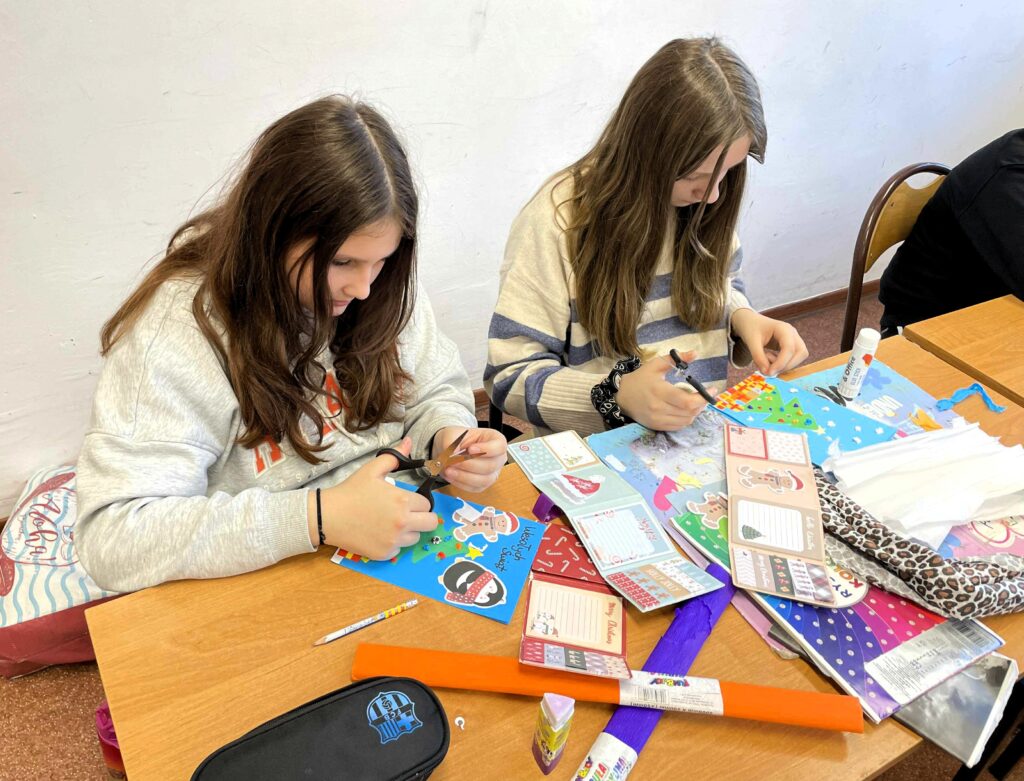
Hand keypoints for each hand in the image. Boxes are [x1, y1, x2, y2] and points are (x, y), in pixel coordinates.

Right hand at [311, 437, 438, 559]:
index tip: (407, 501)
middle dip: (422, 517)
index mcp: (403, 501)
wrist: (328, 516)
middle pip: (431, 524)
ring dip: (408, 531)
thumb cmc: (351, 491)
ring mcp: (394, 541)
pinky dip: (393, 543)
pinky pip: (399, 549)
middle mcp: (403, 523)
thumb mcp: (372, 470)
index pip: (427, 504)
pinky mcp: (385, 554)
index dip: (418, 501)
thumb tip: (408, 442)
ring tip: (390, 523)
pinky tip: (379, 533)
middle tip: (408, 514)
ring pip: (416, 538)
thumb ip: (394, 457)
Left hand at [432, 426, 506, 492]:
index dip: (487, 449)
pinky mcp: (483, 484)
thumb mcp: (451, 433)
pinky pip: (475, 488)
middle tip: (452, 461)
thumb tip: (452, 454)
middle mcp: (497, 458)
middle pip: (490, 466)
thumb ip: (450, 441)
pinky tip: (450, 476)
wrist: (449, 450)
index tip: (470, 449)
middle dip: (469, 464)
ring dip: (464, 476)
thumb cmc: (455, 438)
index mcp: (495, 439)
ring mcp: (492, 473)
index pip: (500, 446)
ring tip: (448, 470)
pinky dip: (460, 483)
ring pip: (484, 480)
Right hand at [616, 352, 707, 430]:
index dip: (703, 398)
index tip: (712, 390)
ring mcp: (657, 419)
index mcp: (659, 391)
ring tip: (696, 402)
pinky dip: (687, 419)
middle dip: (702, 404)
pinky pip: (678, 426)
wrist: (622, 396)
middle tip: (705, 396)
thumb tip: (695, 353)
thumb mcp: (656, 365)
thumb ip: (676, 359)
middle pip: (689, 412)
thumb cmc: (641, 378)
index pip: (687, 401)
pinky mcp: (656, 426)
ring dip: (696, 412)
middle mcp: (658, 408)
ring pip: (686, 420)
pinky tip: (686, 410)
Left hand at [731, 309, 808, 376]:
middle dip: (787, 365)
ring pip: (799, 357)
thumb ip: (758, 356)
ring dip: (784, 365)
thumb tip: (767, 372)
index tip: (769, 373)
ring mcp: (794, 339)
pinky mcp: (791, 346)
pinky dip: (782, 363)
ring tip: (766, 358)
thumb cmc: (751, 328)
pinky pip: (793, 358)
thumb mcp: (751, 341)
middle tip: (769, 370)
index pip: (789, 348)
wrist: (750, 322)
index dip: (781, 363)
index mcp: (783, 328)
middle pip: (801, 353)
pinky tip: (768, 358)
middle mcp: (792, 333)